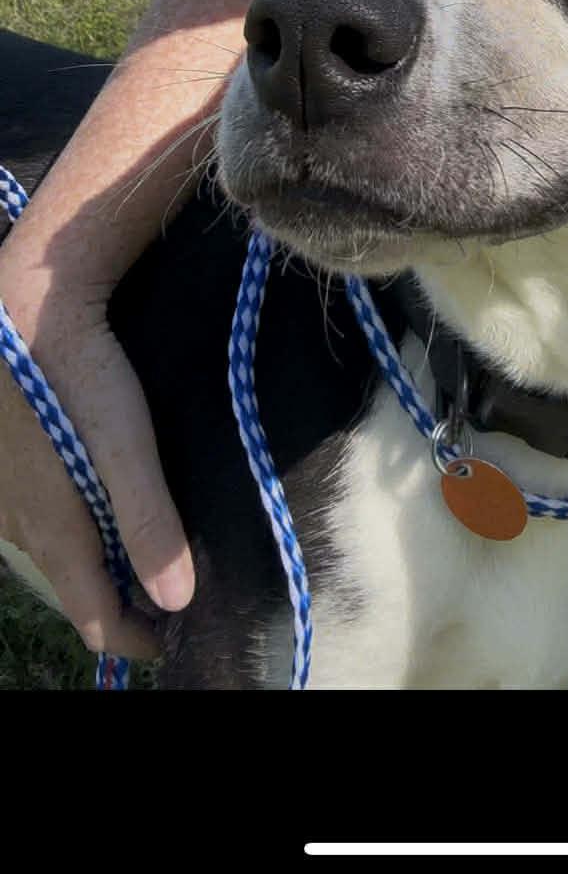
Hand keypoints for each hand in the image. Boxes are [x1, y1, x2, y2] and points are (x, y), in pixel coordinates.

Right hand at [0, 275, 193, 661]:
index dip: (139, 637)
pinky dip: (77, 519)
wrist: (28, 302)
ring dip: (101, 555)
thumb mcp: (124, 444)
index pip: (95, 621)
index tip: (179, 635)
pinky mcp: (5, 460)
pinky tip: (104, 489)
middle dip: (124, 596)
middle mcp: (20, 527)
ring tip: (150, 535)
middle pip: (77, 586)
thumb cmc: (79, 371)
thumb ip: (150, 521)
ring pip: (58, 549)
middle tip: (175, 583)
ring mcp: (5, 495)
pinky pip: (41, 512)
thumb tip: (179, 600)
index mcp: (52, 534)